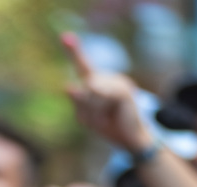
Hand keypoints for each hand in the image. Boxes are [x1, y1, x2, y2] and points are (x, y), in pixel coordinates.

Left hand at [62, 33, 152, 152]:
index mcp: (97, 83)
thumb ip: (79, 102)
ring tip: (105, 120)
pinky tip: (112, 116)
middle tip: (97, 121)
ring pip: (92, 91)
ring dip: (94, 111)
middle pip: (84, 86)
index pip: (84, 66)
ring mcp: (118, 82)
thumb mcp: (88, 117)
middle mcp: (107, 79)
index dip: (74, 51)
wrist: (132, 140)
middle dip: (86, 107)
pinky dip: (102, 110)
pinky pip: (103, 96)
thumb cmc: (110, 127)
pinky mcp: (124, 90)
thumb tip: (70, 86)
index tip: (65, 37)